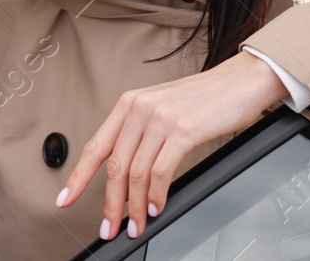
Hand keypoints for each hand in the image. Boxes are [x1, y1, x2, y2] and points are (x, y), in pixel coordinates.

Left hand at [56, 50, 288, 239]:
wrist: (243, 81)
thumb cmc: (207, 98)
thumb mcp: (164, 109)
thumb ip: (141, 134)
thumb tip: (125, 175)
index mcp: (131, 103)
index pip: (96, 145)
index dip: (78, 177)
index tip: (65, 199)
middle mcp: (141, 108)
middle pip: (114, 166)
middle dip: (110, 204)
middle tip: (110, 228)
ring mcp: (162, 118)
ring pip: (135, 173)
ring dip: (133, 207)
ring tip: (136, 224)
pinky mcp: (183, 129)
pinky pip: (160, 172)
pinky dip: (155, 196)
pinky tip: (156, 206)